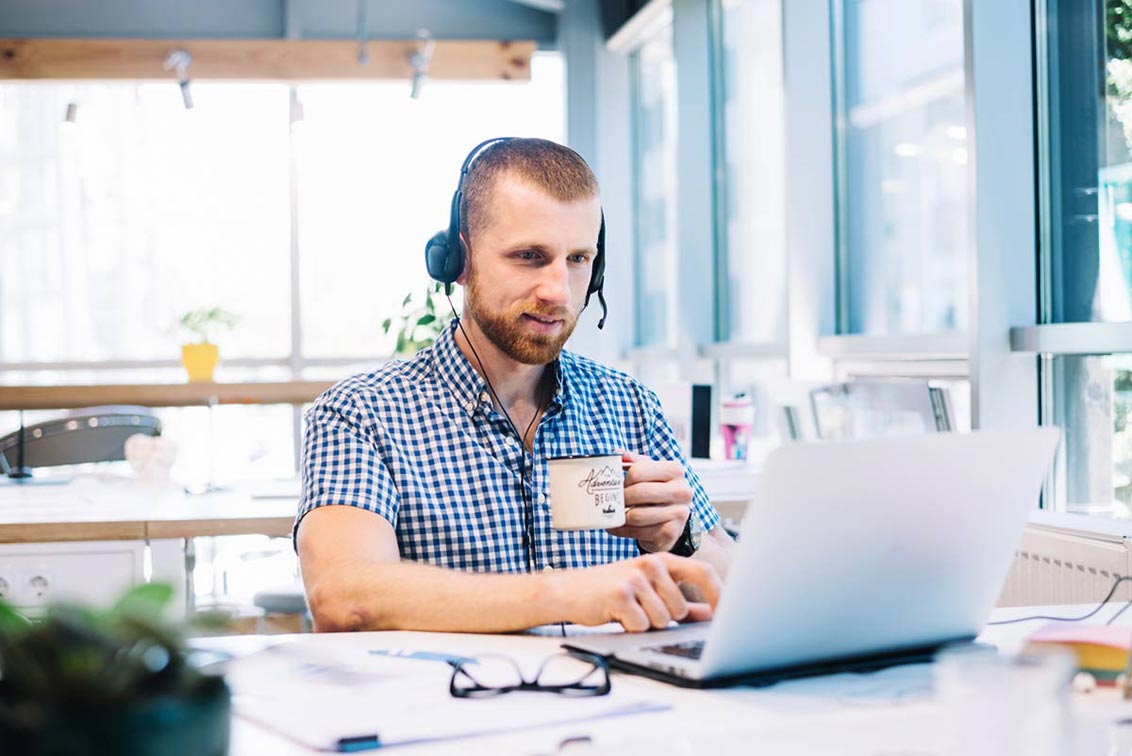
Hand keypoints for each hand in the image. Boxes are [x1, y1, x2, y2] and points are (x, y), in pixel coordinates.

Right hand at [555, 553, 721, 631]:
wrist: (569, 591)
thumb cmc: (610, 591)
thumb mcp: (647, 590)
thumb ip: (678, 600)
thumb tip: (711, 613)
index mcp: (661, 561)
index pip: (703, 573)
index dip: (719, 595)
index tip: (727, 614)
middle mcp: (650, 564)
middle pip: (680, 608)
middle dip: (666, 620)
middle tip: (642, 612)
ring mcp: (635, 577)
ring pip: (662, 620)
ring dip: (647, 625)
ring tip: (628, 612)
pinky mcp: (620, 594)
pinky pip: (642, 625)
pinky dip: (631, 628)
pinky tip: (617, 615)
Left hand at [606, 450, 692, 553]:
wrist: (673, 520)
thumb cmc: (658, 493)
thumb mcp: (650, 472)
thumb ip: (635, 462)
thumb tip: (619, 454)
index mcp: (675, 470)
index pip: (638, 471)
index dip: (623, 479)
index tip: (619, 485)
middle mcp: (681, 491)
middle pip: (638, 492)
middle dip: (621, 498)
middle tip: (613, 501)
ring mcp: (679, 513)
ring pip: (637, 515)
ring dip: (620, 516)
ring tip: (615, 513)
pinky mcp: (671, 533)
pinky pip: (638, 532)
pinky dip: (622, 530)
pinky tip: (618, 526)